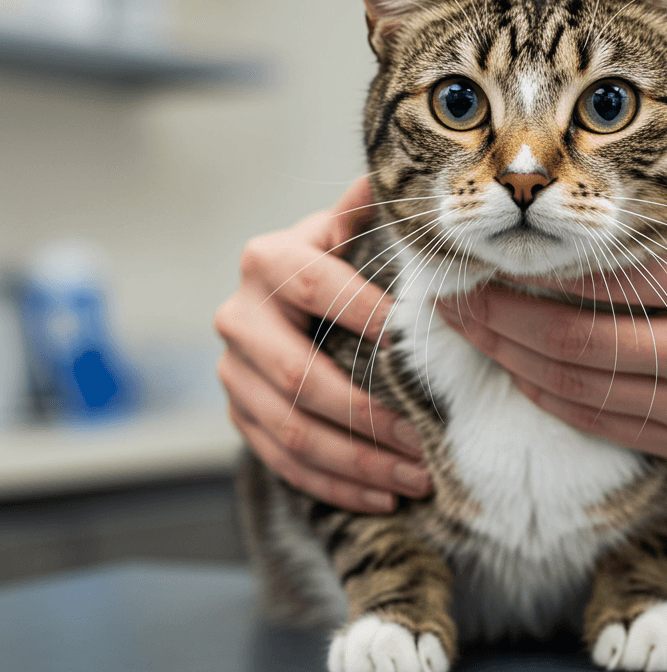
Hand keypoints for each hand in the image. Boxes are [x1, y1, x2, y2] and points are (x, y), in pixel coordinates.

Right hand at [215, 177, 432, 510]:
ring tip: (418, 476)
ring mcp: (233, 374)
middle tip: (428, 436)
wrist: (282, 298)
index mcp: (268, 262)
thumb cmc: (333, 260)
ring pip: (291, 432)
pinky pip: (283, 462)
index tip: (427, 348)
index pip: (321, 290)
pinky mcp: (239, 415)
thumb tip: (398, 175)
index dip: (374, 318)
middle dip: (370, 415)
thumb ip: (370, 207)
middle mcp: (239, 317)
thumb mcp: (347, 227)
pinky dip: (335, 484)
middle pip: (300, 379)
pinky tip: (385, 497)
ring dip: (359, 463)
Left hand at [438, 160, 666, 468]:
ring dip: (510, 358)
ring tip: (467, 329)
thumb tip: (628, 151)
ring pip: (580, 387)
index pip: (612, 272)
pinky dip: (550, 397)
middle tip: (451, 293)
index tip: (490, 250)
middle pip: (578, 338)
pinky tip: (516, 371)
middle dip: (500, 316)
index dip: (538, 266)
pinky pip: (603, 424)